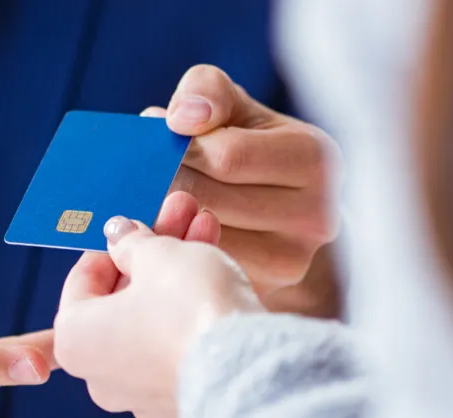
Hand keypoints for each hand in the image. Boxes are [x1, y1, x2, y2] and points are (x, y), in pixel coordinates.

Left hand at [54, 218, 261, 417]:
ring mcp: (142, 394)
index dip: (113, 244)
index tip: (134, 224)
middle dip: (153, 252)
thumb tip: (120, 236)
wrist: (246, 369)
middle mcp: (100, 376)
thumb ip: (132, 243)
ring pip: (153, 319)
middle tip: (177, 215)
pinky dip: (190, 311)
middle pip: (123, 298)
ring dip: (177, 272)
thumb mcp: (156, 256)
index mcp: (73, 341)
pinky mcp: (181, 401)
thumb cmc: (187, 311)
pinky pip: (176, 345)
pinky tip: (217, 270)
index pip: (83, 281)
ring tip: (204, 226)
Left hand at [144, 65, 341, 316]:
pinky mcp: (263, 291)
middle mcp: (315, 216)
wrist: (282, 207)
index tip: (155, 143)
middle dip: (164, 181)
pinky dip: (168, 246)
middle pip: (209, 200)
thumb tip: (180, 118)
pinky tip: (158, 227)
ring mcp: (291, 261)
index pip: (227, 156)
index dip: (180, 148)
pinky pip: (197, 267)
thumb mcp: (236, 106)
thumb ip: (207, 91)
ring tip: (148, 195)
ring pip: (198, 238)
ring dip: (159, 216)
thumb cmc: (253, 146)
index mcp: (315, 160)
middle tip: (136, 172)